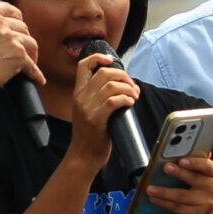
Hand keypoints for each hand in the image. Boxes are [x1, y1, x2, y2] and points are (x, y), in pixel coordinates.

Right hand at [0, 0, 41, 100]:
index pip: (7, 8)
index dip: (16, 17)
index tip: (19, 23)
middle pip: (21, 27)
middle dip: (22, 38)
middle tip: (22, 48)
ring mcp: (10, 38)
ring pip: (30, 43)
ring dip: (31, 53)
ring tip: (29, 62)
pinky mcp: (18, 55)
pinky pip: (32, 65)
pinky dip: (36, 73)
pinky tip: (37, 78)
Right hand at [65, 51, 140, 167]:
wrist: (83, 155)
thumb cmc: (91, 134)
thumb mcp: (88, 110)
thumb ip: (98, 96)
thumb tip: (122, 84)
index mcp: (78, 93)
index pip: (84, 65)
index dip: (99, 58)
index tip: (112, 61)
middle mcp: (80, 97)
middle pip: (104, 73)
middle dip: (124, 76)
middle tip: (132, 86)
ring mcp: (87, 108)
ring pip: (112, 86)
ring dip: (129, 88)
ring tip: (135, 96)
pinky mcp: (96, 120)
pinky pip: (114, 101)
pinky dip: (126, 99)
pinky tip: (131, 103)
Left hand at [146, 154, 212, 213]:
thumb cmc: (200, 194)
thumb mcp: (201, 178)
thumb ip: (194, 164)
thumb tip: (180, 148)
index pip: (207, 165)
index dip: (194, 162)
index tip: (182, 160)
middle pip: (194, 179)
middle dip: (179, 173)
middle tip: (165, 168)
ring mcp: (205, 203)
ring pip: (182, 195)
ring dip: (164, 191)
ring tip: (151, 188)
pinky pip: (176, 207)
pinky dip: (163, 202)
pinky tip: (154, 198)